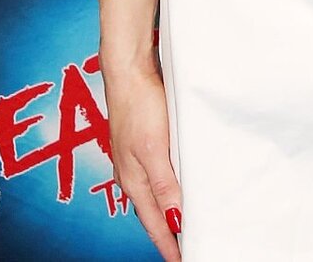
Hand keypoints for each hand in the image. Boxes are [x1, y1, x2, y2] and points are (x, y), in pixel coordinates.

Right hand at [101, 55, 183, 259]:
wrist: (127, 70)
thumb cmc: (138, 105)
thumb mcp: (153, 148)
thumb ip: (163, 184)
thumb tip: (174, 217)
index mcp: (134, 180)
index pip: (155, 223)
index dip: (169, 244)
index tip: (183, 261)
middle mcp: (131, 174)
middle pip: (152, 214)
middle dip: (168, 234)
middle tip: (185, 249)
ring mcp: (134, 159)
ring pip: (153, 196)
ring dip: (167, 212)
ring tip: (183, 226)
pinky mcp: (141, 143)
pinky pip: (156, 176)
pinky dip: (167, 189)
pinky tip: (176, 186)